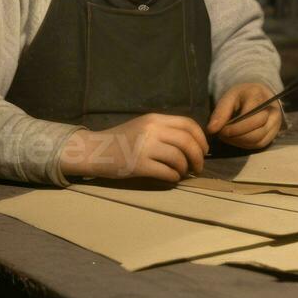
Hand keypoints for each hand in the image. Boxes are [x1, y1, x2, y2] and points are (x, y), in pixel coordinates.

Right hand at [58, 113, 207, 181]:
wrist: (94, 150)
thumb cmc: (121, 139)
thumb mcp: (143, 126)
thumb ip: (165, 130)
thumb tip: (192, 143)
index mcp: (155, 119)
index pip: (188, 124)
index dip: (201, 138)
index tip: (203, 150)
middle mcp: (152, 130)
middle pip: (187, 142)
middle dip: (198, 157)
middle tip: (198, 167)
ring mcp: (145, 147)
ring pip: (179, 158)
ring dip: (186, 169)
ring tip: (183, 173)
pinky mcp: (139, 165)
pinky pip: (166, 173)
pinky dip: (174, 177)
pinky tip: (172, 178)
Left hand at [207, 83, 282, 149]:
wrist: (257, 96)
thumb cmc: (242, 96)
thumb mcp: (228, 97)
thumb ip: (220, 112)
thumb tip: (211, 130)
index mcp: (259, 96)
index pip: (249, 116)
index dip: (233, 127)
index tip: (220, 130)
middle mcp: (273, 111)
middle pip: (256, 131)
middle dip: (236, 136)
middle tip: (222, 134)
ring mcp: (275, 124)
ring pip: (257, 140)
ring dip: (239, 141)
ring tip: (227, 136)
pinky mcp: (273, 134)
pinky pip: (259, 144)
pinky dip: (245, 144)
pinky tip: (236, 138)